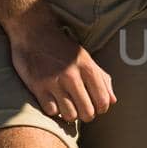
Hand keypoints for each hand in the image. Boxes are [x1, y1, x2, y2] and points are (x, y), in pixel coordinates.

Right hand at [8, 6, 115, 121]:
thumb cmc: (62, 47)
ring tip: (66, 105)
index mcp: (88, 67)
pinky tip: (52, 100)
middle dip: (85, 114)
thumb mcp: (85, 57)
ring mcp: (54, 82)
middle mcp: (72, 75)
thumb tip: (113, 101)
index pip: (103, 101)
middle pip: (87, 113)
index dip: (101, 109)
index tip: (94, 106)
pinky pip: (51, 111)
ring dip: (69, 114)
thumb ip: (101, 78)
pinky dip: (53, 109)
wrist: (33, 32)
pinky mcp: (38, 87)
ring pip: (70, 115)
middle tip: (80, 108)